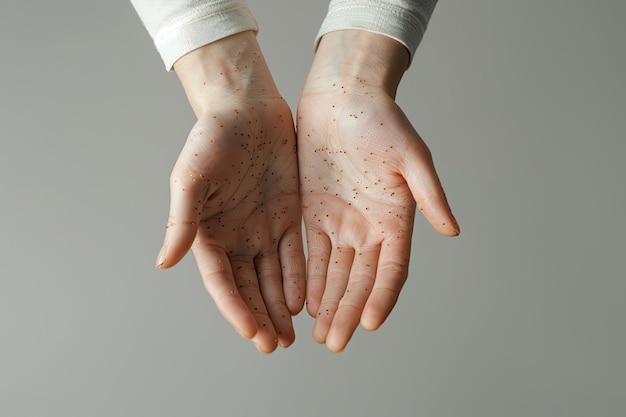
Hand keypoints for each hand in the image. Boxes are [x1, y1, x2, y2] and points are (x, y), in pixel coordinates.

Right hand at [156, 32, 304, 352]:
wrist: (246, 108)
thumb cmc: (212, 137)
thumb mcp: (192, 176)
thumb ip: (182, 218)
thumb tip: (165, 261)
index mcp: (208, 232)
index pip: (222, 281)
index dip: (236, 309)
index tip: (254, 334)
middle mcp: (235, 236)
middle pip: (249, 287)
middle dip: (262, 317)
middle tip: (278, 345)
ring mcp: (262, 228)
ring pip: (273, 277)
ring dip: (281, 307)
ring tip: (294, 335)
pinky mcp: (287, 216)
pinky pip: (294, 254)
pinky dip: (299, 278)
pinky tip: (307, 300)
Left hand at [297, 30, 458, 351]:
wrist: (342, 96)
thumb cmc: (381, 119)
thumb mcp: (410, 155)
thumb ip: (428, 194)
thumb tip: (453, 231)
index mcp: (396, 217)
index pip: (391, 267)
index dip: (382, 296)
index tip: (370, 324)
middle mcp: (369, 225)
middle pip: (359, 278)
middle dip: (348, 310)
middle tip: (334, 342)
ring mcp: (341, 220)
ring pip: (334, 272)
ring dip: (328, 302)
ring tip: (319, 333)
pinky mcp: (314, 211)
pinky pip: (311, 252)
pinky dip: (307, 278)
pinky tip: (302, 301)